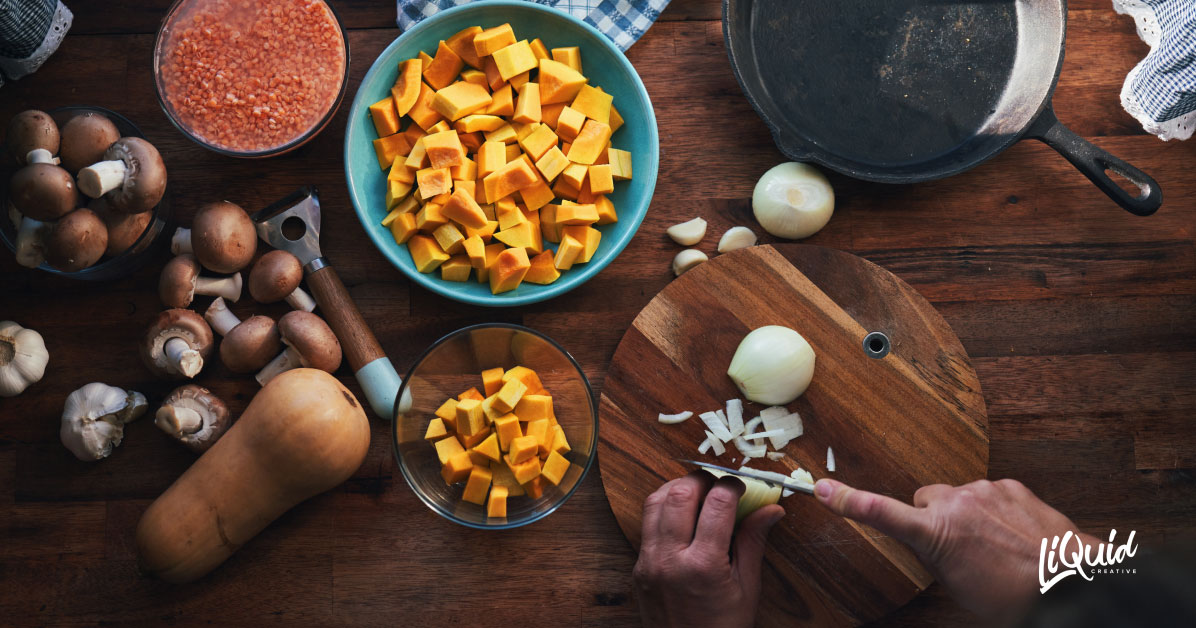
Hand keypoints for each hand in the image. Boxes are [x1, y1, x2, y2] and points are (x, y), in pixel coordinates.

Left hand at [633, 472, 784, 627]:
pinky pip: (646, 524)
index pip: (717, 505)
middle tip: (718, 485)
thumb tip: (772, 509)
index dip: (732, 486)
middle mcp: (670, 559)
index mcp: (703, 566)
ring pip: (654, 502)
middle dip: (701, 480)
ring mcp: (649, 562)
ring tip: (698, 494)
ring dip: (677, 489)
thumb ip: (753, 543)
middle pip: (679, 494)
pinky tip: (681, 516)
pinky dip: (662, 510)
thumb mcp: (747, 589)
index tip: (741, 486)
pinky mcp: (638, 567)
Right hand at [814, 478, 1099, 623]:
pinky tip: (1013, 535)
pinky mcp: (1009, 484)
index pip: (881, 513)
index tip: (822, 489)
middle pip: (926, 501)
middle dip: (934, 519)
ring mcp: (984, 490)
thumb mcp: (958, 585)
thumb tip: (933, 540)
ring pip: (959, 498)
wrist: (1072, 581)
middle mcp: (955, 503)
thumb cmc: (1014, 594)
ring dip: (968, 516)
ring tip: (995, 547)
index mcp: (935, 533)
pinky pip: (989, 494)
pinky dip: (995, 511)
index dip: (848, 501)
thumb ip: (936, 553)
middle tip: (958, 549)